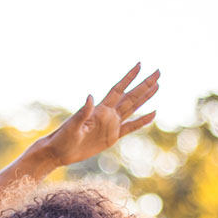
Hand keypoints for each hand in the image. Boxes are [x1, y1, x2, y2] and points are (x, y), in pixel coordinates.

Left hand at [40, 62, 159, 167]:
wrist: (59, 152)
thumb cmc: (63, 138)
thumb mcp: (72, 126)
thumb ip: (83, 112)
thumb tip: (90, 96)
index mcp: (100, 109)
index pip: (118, 89)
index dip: (129, 77)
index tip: (140, 65)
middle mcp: (108, 114)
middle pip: (130, 96)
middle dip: (144, 84)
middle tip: (158, 71)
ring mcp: (111, 125)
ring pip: (133, 108)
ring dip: (145, 97)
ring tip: (157, 85)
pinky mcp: (112, 137)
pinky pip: (131, 127)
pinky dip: (142, 121)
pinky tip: (152, 113)